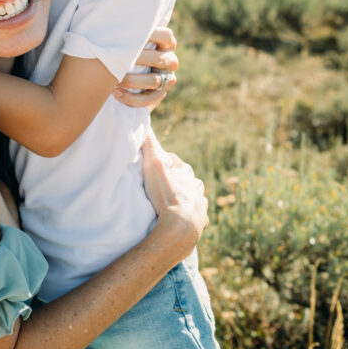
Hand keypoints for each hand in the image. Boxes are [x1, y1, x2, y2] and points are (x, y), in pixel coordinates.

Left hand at [113, 26, 177, 109]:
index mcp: (167, 43)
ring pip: (153, 80)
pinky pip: (148, 99)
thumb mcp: (130, 39)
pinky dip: (131, 98)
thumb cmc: (125, 49)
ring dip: (131, 81)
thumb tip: (110, 15)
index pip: (166, 36)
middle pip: (158, 59)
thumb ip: (129, 31)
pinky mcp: (159, 95)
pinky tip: (116, 93)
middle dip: (136, 59)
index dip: (151, 34)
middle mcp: (170, 60)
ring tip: (113, 80)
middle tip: (115, 59)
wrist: (127, 76)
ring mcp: (167, 79)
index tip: (130, 35)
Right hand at [141, 132, 207, 256]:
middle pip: (183, 177)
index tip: (150, 167)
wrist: (180, 226)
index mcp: (184, 169)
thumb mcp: (154, 164)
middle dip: (172, 179)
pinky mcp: (201, 218)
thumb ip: (150, 143)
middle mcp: (195, 183)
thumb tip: (146, 121)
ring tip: (169, 202)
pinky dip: (189, 212)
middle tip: (157, 186)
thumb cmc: (166, 194)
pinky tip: (182, 216)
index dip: (160, 163)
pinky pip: (196, 212)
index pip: (172, 161)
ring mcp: (200, 201)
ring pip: (191, 194)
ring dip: (182, 195)